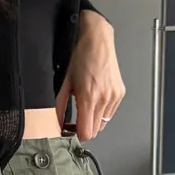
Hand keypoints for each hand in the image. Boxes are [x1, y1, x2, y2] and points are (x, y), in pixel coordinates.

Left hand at [55, 9, 125, 142]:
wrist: (97, 39)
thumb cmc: (80, 54)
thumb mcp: (64, 81)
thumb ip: (59, 105)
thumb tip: (54, 122)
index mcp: (89, 96)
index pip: (87, 132)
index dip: (76, 136)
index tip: (69, 132)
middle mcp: (105, 98)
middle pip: (95, 130)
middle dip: (83, 129)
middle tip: (73, 122)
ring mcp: (114, 96)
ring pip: (103, 123)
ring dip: (93, 120)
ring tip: (83, 107)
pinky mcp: (120, 93)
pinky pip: (110, 112)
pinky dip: (101, 111)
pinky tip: (93, 99)